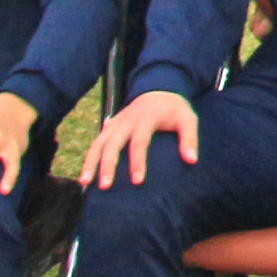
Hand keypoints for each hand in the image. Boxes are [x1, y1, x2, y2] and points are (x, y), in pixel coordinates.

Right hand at [82, 90, 199, 186]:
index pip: (139, 142)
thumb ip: (190, 138)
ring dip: (90, 162)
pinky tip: (85, 174)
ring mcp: (116, 123)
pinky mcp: (109, 126)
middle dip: (107, 165)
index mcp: (146, 118)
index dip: (137, 162)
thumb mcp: (188, 118)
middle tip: (105, 186)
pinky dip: (89, 157)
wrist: (159, 89)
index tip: (137, 182)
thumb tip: (192, 160)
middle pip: (113, 143)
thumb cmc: (175, 109)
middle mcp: (127, 121)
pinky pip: (96, 141)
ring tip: (85, 182)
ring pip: (98, 142)